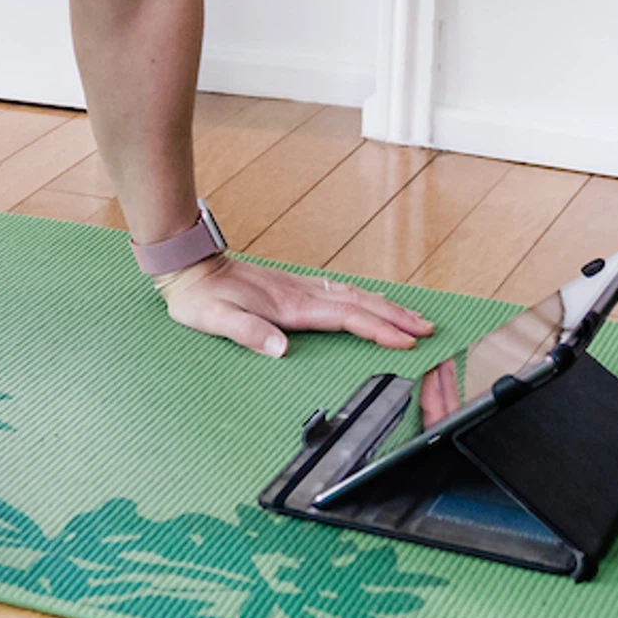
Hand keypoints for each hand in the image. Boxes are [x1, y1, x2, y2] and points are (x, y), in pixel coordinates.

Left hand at [159, 254, 436, 357]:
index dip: (378, 329)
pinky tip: (370, 305)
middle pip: (360, 303)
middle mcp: (301, 294)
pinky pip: (340, 294)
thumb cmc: (200, 298)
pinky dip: (364, 300)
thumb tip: (280, 349)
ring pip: (353, 296)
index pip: (346, 318)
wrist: (189, 267)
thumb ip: (248, 333)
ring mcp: (299, 289)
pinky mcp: (292, 289)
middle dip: (396, 316)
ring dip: (385, 306)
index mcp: (291, 306)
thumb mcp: (216, 320)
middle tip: (428, 329)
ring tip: (413, 318)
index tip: (405, 341)